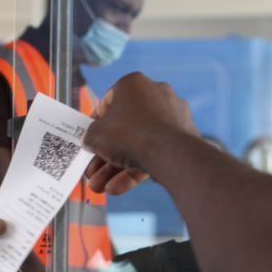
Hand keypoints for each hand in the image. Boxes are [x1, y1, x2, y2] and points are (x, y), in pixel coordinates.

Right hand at [83, 72, 196, 192]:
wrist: (169, 152)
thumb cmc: (130, 134)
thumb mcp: (96, 135)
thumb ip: (90, 137)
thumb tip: (91, 141)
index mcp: (133, 84)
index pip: (108, 103)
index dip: (95, 124)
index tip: (90, 139)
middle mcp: (154, 94)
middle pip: (123, 128)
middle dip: (105, 155)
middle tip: (93, 171)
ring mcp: (171, 115)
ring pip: (137, 143)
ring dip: (116, 167)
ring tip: (101, 187)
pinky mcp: (181, 136)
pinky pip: (153, 151)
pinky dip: (135, 169)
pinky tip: (118, 187)